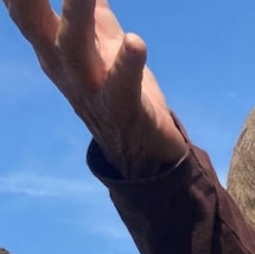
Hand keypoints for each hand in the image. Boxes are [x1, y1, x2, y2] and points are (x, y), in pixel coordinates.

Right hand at [7, 0, 185, 174]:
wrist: (141, 146)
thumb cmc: (115, 84)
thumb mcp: (99, 38)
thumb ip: (90, 6)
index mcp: (50, 43)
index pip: (22, 4)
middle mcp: (60, 64)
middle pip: (32, 22)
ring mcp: (87, 88)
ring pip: (74, 49)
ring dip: (77, 15)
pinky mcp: (121, 107)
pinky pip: (121, 86)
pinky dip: (127, 64)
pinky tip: (135, 41)